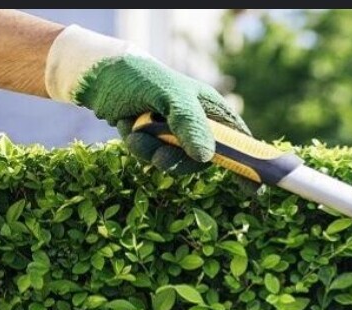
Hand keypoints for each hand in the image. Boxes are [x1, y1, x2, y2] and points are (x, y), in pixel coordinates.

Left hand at [45, 24, 250, 179]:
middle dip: (181, 161)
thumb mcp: (168, 95)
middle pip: (205, 159)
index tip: (253, 189)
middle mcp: (197, 124)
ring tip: (135, 134)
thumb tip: (207, 158)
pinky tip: (129, 130)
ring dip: (155, 154)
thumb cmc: (139, 77)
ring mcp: (176, 135)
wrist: (98, 76)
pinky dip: (140, 150)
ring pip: (177, 162)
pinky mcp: (155, 143)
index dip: (249, 164)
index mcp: (211, 109)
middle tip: (161, 157)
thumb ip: (189, 124)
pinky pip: (155, 159)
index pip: (239, 140)